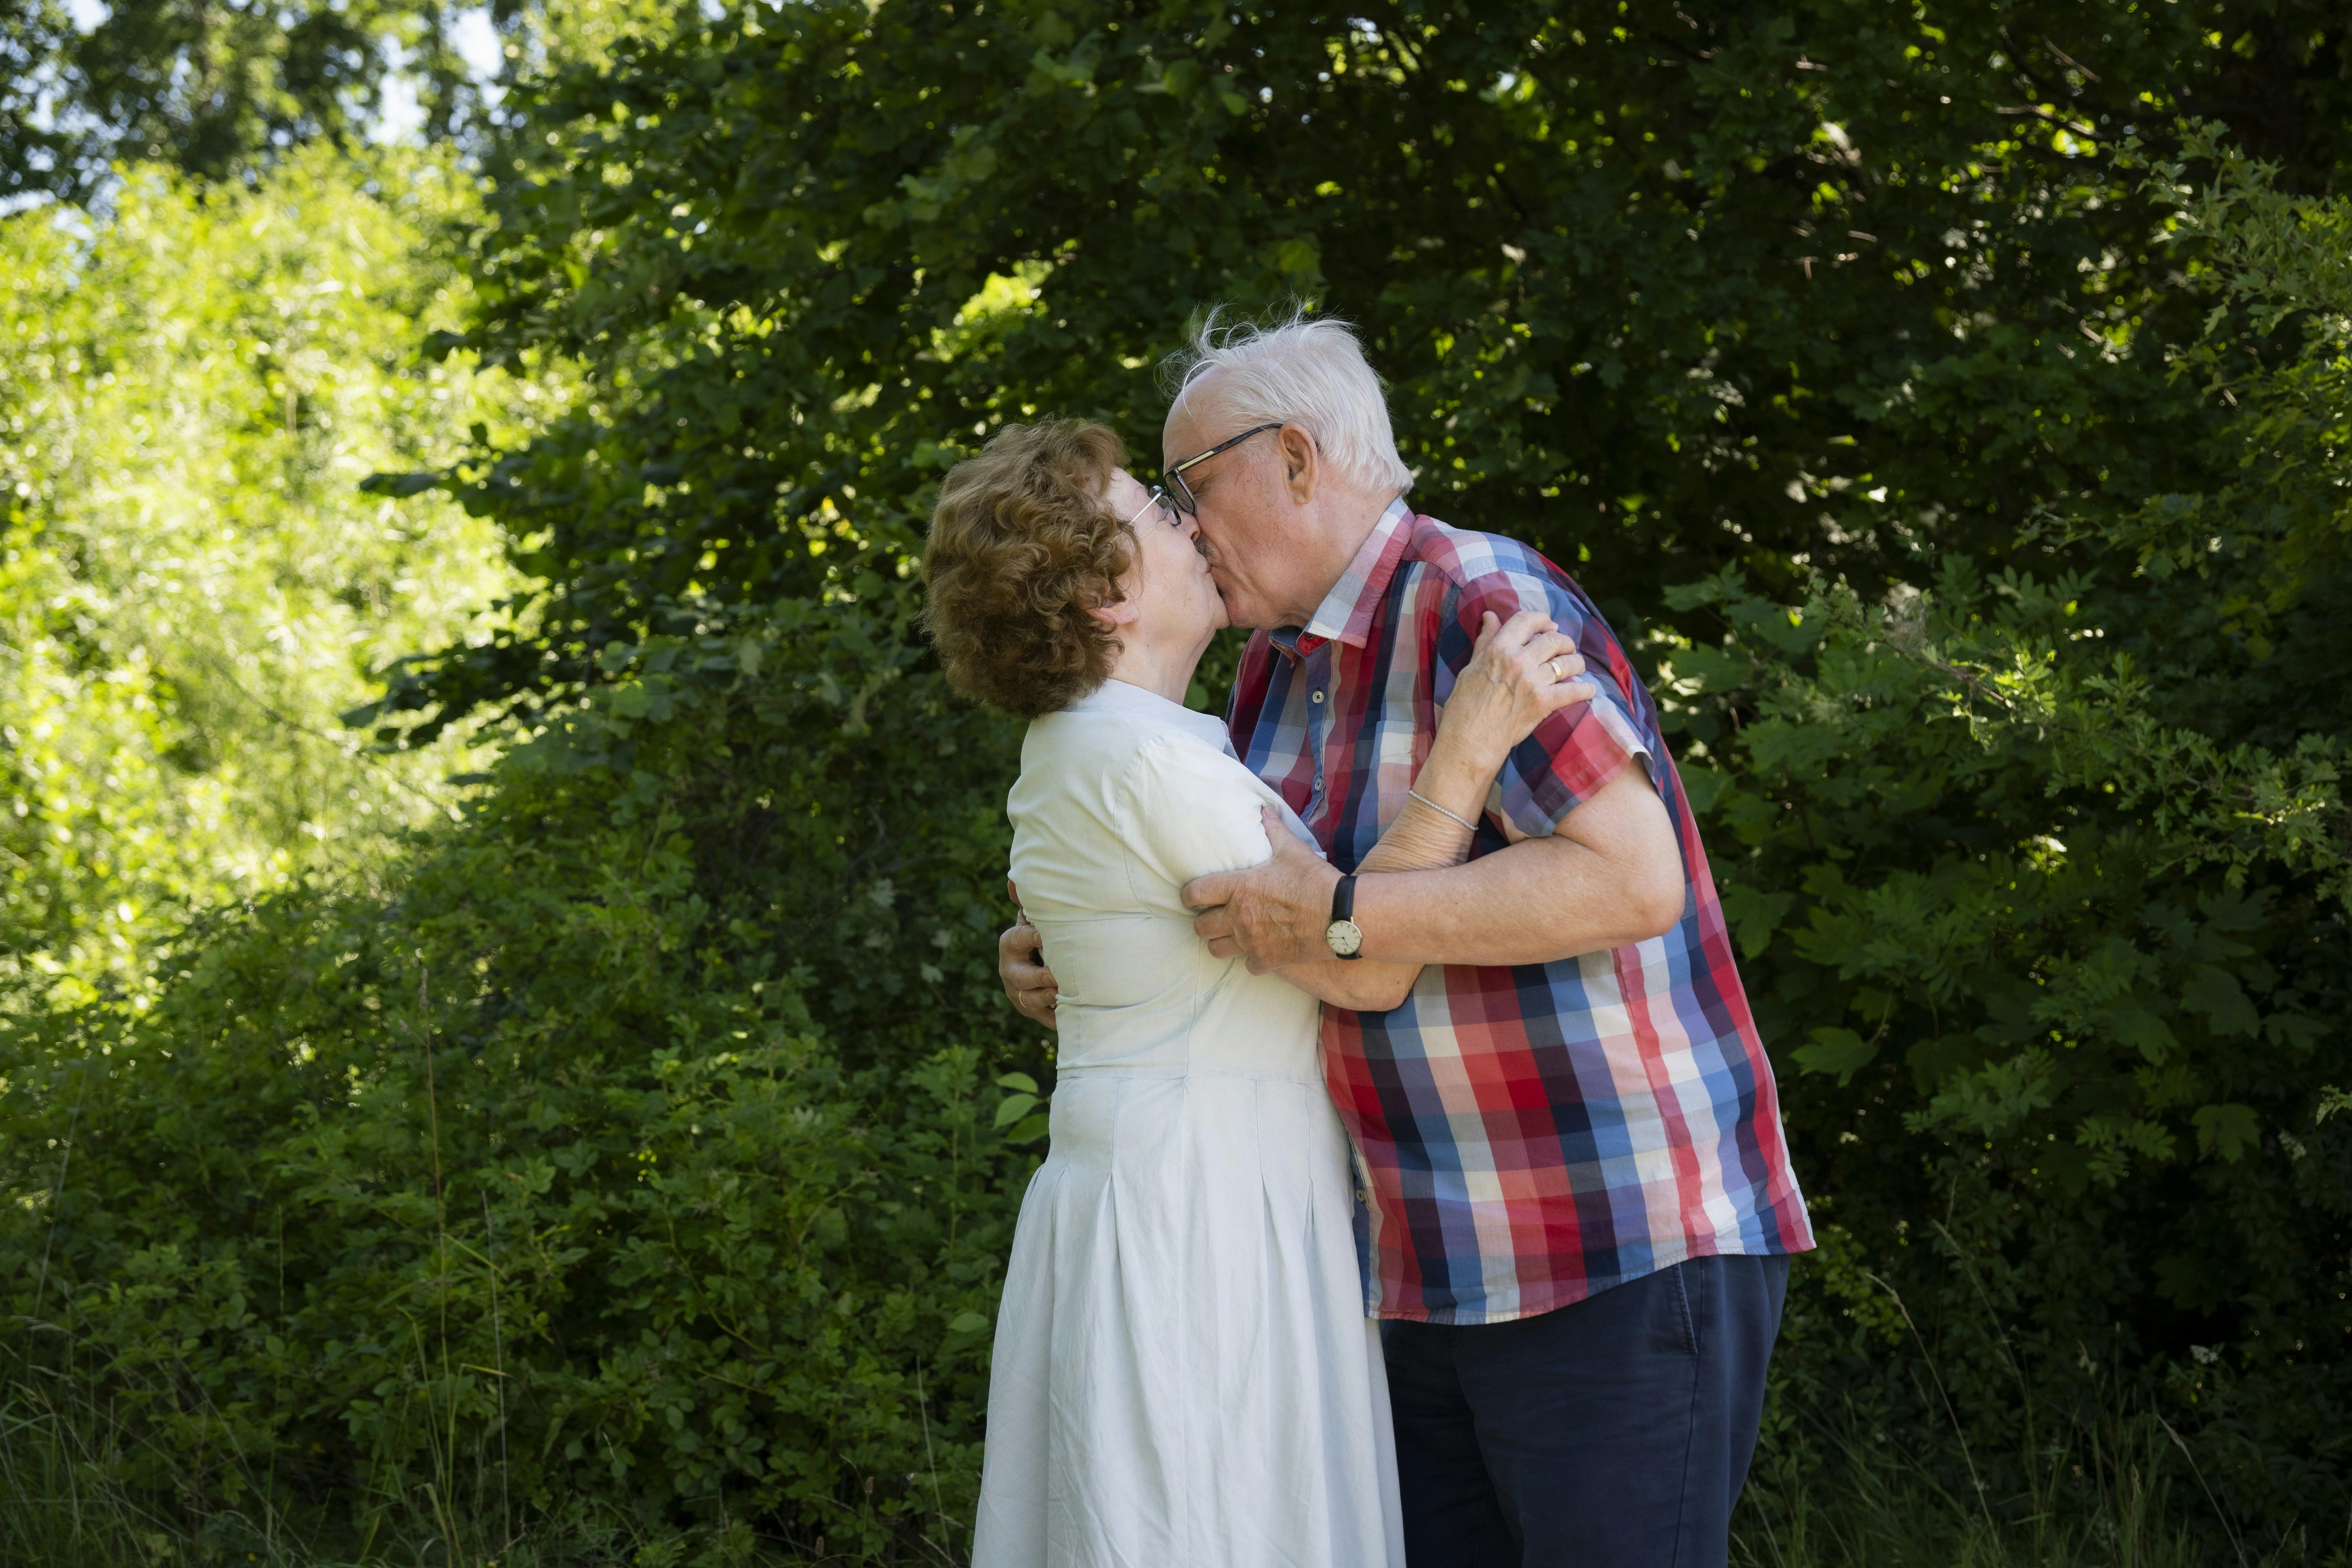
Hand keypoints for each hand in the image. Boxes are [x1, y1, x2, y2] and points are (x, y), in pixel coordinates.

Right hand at [999, 878, 1057, 1029]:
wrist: (1033, 963)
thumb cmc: (1038, 934)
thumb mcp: (1031, 917)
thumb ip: (1029, 901)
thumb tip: (1014, 880)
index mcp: (1010, 944)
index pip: (1018, 939)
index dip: (1032, 937)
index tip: (1046, 935)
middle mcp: (1010, 971)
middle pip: (1020, 978)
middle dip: (1038, 978)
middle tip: (1057, 977)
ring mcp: (1020, 994)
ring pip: (1030, 1001)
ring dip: (1048, 999)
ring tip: (1065, 995)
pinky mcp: (1033, 1011)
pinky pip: (1046, 1018)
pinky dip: (1059, 1018)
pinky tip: (1075, 1013)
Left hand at [1182, 808, 1341, 971]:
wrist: (1341, 915)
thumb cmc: (1314, 880)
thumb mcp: (1292, 849)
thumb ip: (1273, 830)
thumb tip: (1264, 809)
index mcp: (1239, 888)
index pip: (1195, 894)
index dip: (1188, 895)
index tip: (1192, 895)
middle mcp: (1239, 918)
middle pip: (1200, 927)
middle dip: (1203, 921)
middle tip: (1213, 915)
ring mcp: (1251, 942)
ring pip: (1216, 950)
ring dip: (1220, 942)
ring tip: (1230, 934)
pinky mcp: (1268, 960)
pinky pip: (1247, 966)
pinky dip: (1250, 959)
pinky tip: (1259, 950)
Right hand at [1440, 610, 1596, 768]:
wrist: (1470, 739)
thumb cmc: (1465, 704)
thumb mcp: (1471, 666)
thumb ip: (1485, 641)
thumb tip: (1490, 616)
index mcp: (1499, 649)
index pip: (1527, 621)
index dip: (1542, 619)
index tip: (1549, 624)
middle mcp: (1518, 660)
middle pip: (1553, 639)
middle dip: (1564, 641)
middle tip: (1565, 648)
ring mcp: (1533, 681)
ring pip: (1568, 662)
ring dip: (1576, 663)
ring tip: (1576, 667)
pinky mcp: (1544, 702)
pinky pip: (1574, 691)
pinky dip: (1585, 690)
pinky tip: (1588, 691)